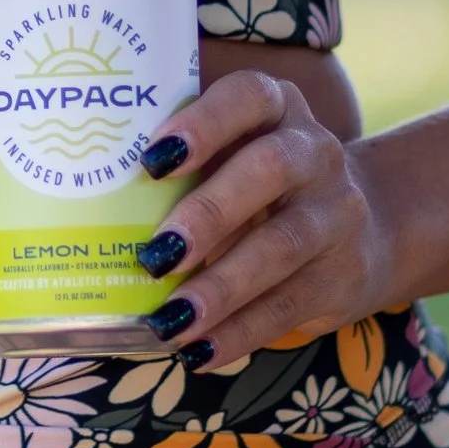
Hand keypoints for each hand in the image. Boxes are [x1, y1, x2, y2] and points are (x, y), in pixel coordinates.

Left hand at [131, 68, 397, 365]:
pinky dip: (240, 332)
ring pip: (282, 245)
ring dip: (220, 287)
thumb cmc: (261, 186)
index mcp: (277, 109)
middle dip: (210, 213)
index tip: (152, 159)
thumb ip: (180, 170)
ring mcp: (336, 213)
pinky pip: (291, 304)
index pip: (249, 96)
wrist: (367, 227)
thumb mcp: (235, 157)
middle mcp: (314, 152)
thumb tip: (81, 211)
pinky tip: (199, 352)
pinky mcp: (343, 273)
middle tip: (156, 255)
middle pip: (270, 169)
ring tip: (170, 321)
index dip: (203, 123)